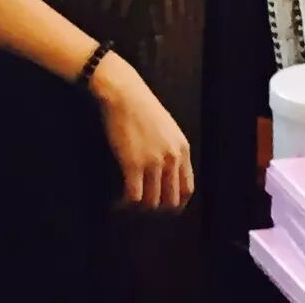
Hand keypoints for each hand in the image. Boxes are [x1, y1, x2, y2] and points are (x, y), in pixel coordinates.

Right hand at [88, 52, 192, 212]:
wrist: (124, 94)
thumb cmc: (141, 107)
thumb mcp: (167, 128)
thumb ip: (171, 150)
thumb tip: (167, 174)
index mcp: (183, 149)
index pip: (187, 189)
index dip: (176, 204)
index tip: (163, 207)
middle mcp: (172, 158)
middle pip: (170, 200)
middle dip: (156, 210)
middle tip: (141, 209)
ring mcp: (154, 162)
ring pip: (152, 202)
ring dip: (139, 209)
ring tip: (127, 206)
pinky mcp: (133, 164)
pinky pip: (133, 197)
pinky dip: (125, 205)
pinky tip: (117, 203)